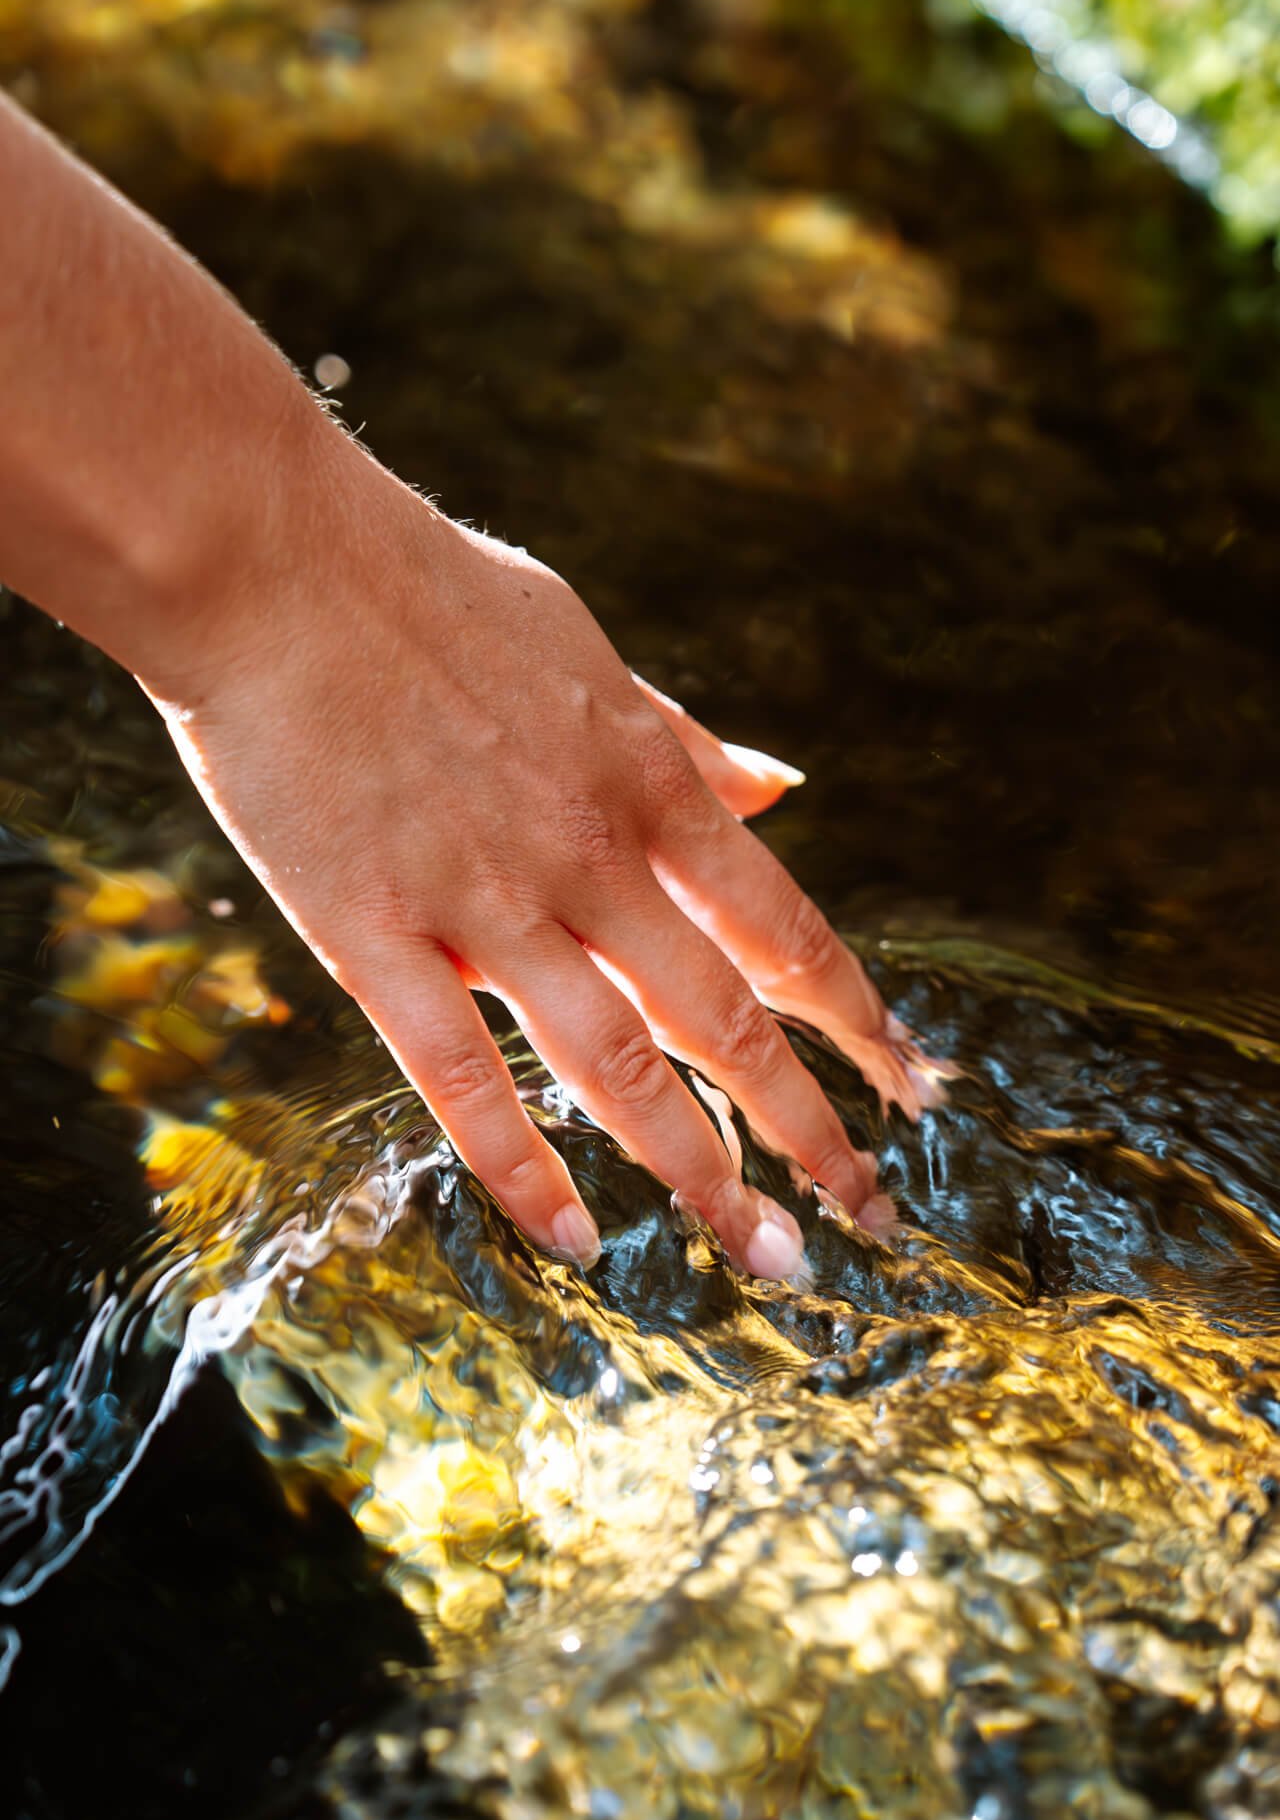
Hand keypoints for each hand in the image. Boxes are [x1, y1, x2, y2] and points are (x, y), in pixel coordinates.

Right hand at [150, 447, 940, 1280]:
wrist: (275, 564)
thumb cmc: (433, 599)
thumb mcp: (591, 656)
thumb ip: (684, 742)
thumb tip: (782, 789)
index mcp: (648, 784)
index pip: (785, 927)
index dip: (856, 1016)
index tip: (909, 1082)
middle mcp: (591, 857)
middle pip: (726, 1018)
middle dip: (809, 1125)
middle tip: (869, 1212)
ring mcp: (485, 904)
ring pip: (617, 1066)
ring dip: (702, 1170)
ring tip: (765, 1254)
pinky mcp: (374, 938)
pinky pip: (460, 1078)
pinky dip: (522, 1166)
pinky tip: (578, 1239)